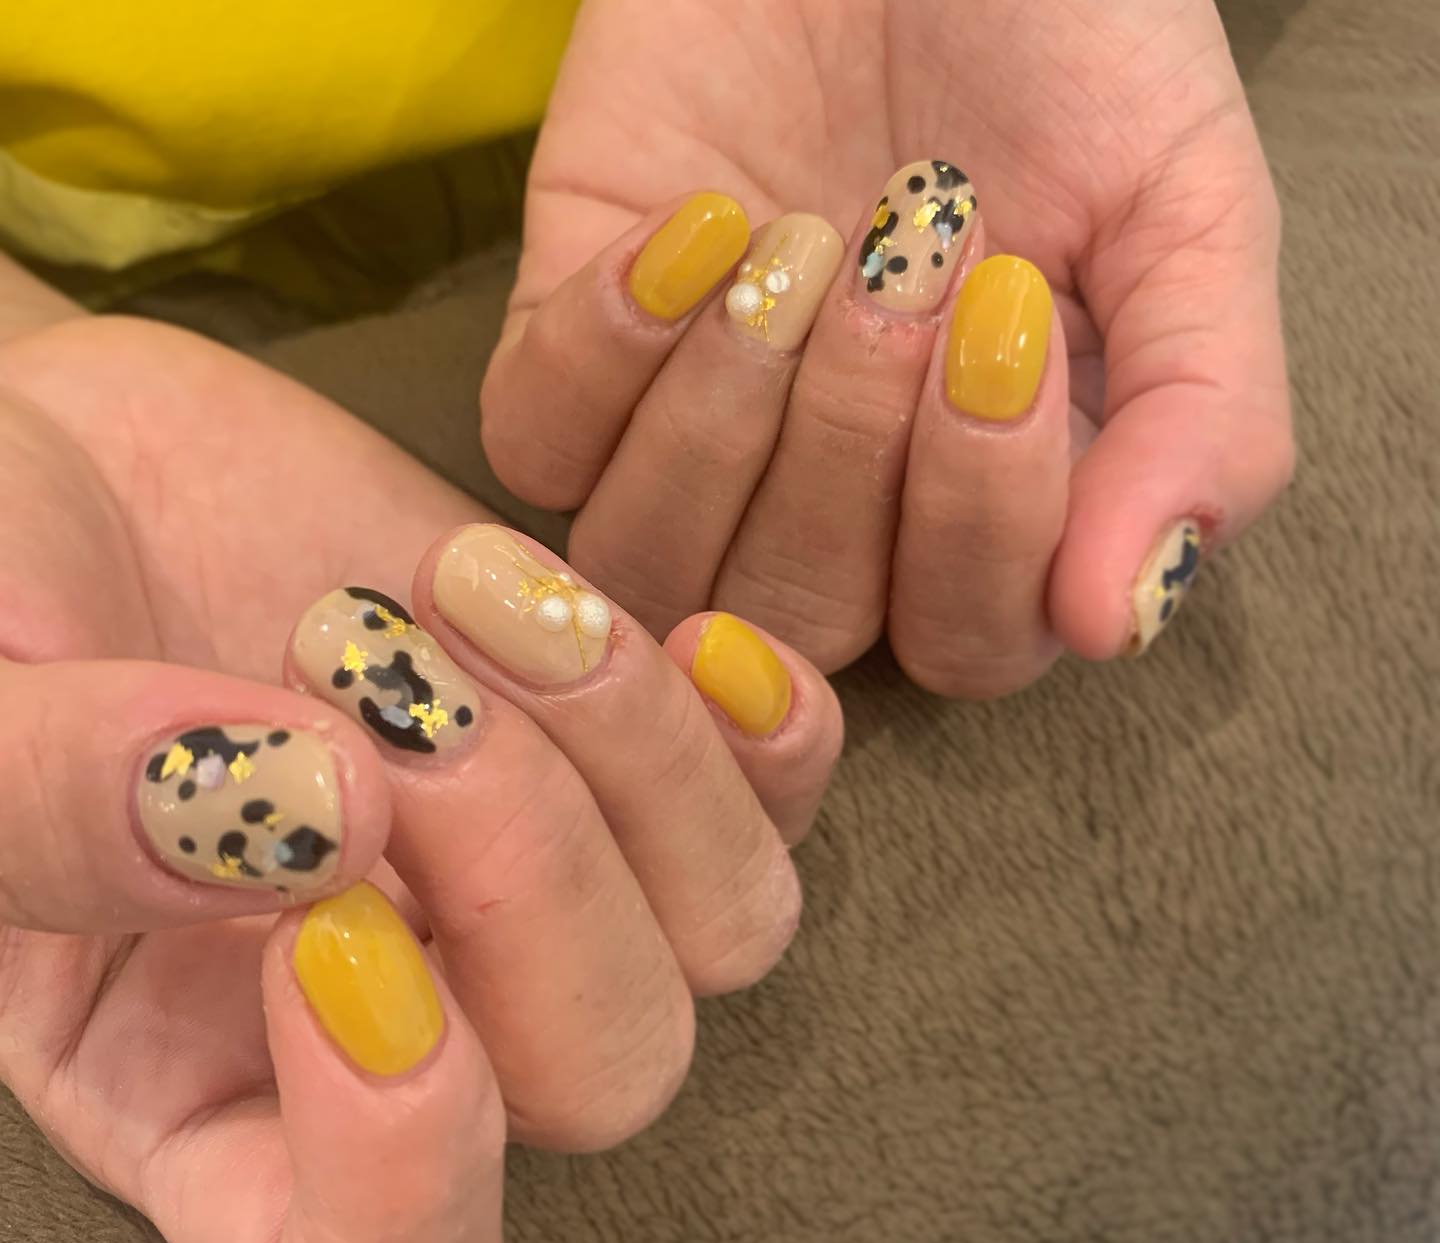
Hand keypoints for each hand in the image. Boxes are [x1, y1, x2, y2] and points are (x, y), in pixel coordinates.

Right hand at [0, 315, 840, 1242]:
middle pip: (605, 1079)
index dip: (411, 1179)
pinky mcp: (618, 753)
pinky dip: (771, 732)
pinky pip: (784, 801)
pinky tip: (687, 633)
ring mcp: (537, 889)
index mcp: (211, 1103)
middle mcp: (409, 1024)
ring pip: (726, 933)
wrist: (76, 463)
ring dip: (634, 754)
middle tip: (385, 689)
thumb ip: (45, 804)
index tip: (336, 944)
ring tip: (458, 591)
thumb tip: (297, 821)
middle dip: (530, 869)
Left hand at [481, 0, 1292, 695]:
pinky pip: (536, 452)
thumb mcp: (1191, 214)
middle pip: (804, 619)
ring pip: (656, 567)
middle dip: (856, 444)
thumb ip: (1205, 424)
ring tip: (798, 237)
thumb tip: (1118, 624)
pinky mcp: (571, 356)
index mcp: (986, 510)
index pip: (969, 642)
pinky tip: (693, 223)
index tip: (1011, 309)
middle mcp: (831, 512)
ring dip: (731, 412)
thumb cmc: (1059, 42)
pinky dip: (605, 352)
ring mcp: (691, 442)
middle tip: (911, 247)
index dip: (982, 519)